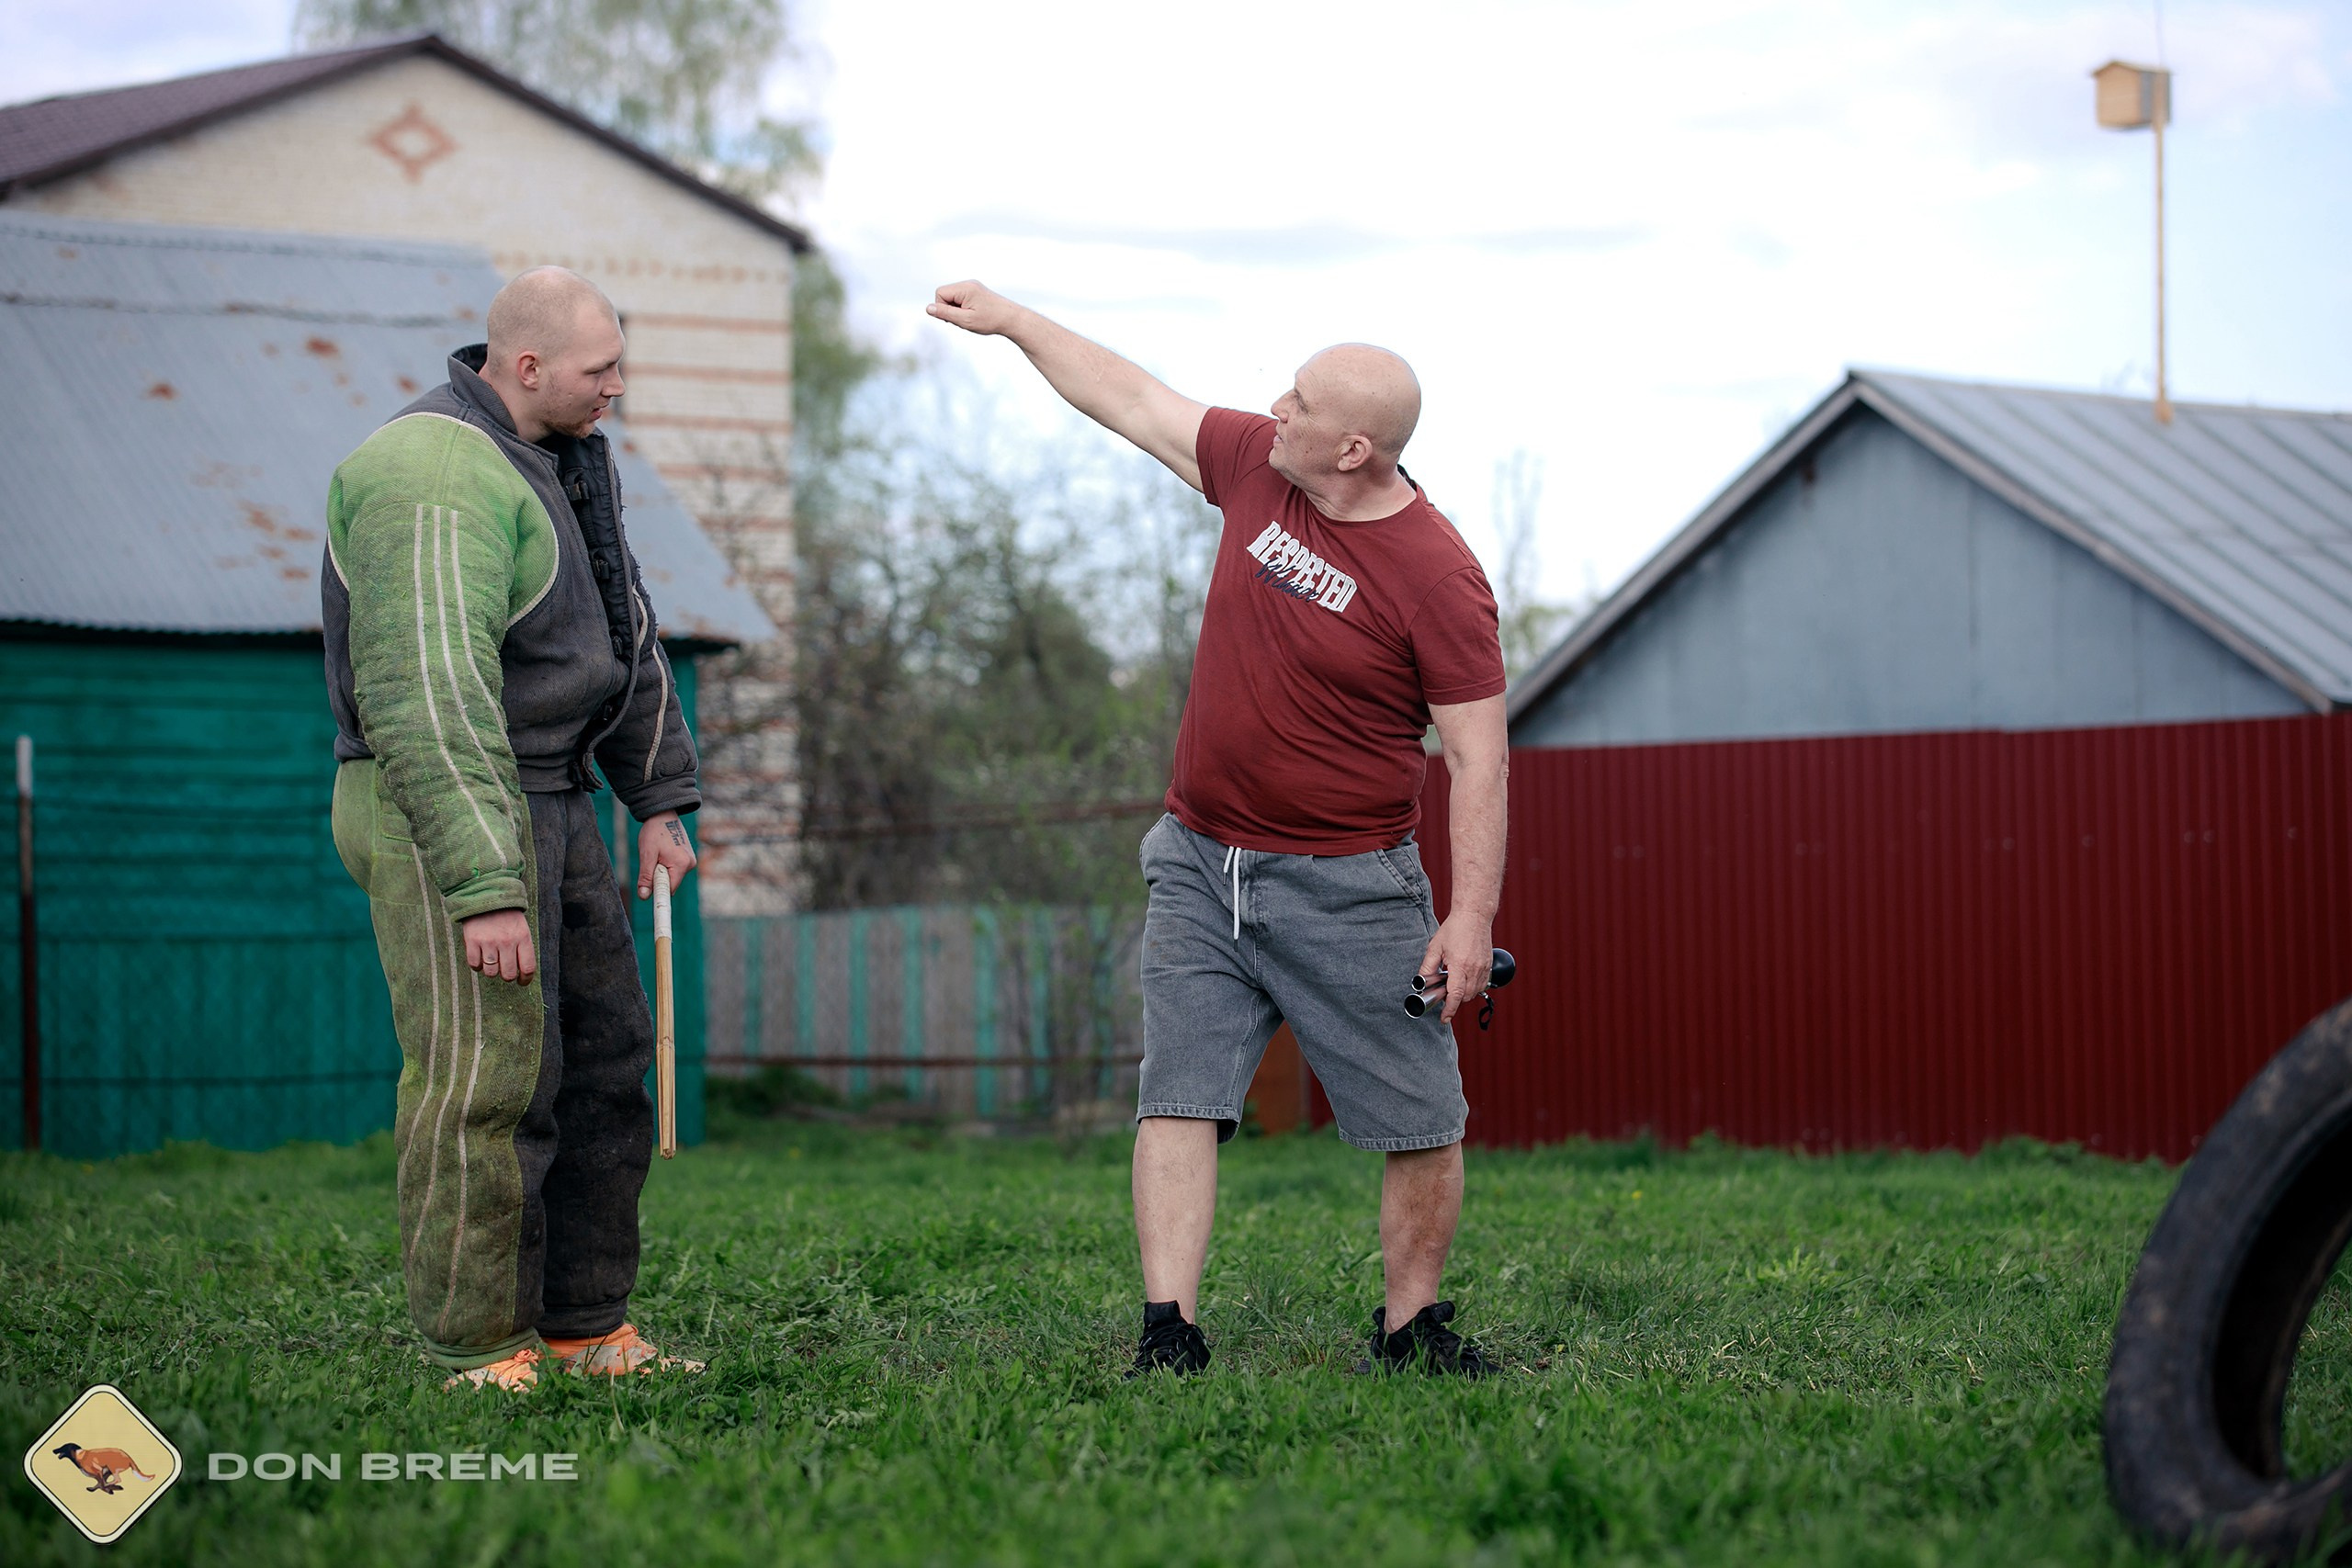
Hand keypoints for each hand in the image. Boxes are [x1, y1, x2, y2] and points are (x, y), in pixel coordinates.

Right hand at [462, 909, 536, 983]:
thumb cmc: (507, 916)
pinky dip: (477, 966)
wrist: (486, 895)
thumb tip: (523, 973)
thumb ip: (523, 949)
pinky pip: (474, 965)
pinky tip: (480, 958)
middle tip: (505, 970)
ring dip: (491, 971)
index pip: (528, 968)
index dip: (525, 979)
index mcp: (523, 938)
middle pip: (508, 974)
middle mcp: (507, 941)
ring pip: (491, 972)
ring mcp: (489, 941)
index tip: (522, 982)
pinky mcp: (472, 941)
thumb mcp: (522, 929)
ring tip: (492, 962)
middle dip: (507, 976)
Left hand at [637, 810, 696, 898]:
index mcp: (681, 864)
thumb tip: (644, 896)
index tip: (650, 898)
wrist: (663, 814)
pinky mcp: (688, 858)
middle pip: (671, 884)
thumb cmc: (654, 832)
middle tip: (651, 861)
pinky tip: (662, 852)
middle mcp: (690, 864)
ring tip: (656, 854)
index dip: (657, 891)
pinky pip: (675, 870)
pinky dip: (666, 866)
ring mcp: (690, 861)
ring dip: (661, 871)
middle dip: (658, 878)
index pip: (669, 889)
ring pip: (672, 877)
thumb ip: (646, 876)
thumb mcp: (647, 854)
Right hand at [925, 280, 1023, 336]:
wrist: (1012, 319)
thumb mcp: (965, 320)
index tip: (956, 318)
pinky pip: (960, 298)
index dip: (943, 308)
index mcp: (965, 288)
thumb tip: (928, 308)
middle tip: (964, 319)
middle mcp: (968, 283)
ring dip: (957, 309)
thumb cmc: (991, 320)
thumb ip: (945, 314)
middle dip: (950, 309)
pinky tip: (974, 315)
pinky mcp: (976, 291)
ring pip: (952, 297)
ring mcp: (973, 286)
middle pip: (945, 294)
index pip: (940, 293)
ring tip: (971, 317)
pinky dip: (963, 308)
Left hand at [1415, 911, 1493, 1026]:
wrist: (1474, 915)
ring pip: (1475, 992)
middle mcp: (1474, 968)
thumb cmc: (1455, 928)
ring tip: (1455, 981)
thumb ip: (1428, 966)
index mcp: (1459, 964)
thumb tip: (1421, 981)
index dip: (1450, 1009)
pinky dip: (1474, 987)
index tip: (1444, 1018)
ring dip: (1465, 994)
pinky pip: (1483, 984)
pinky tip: (1465, 978)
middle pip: (1466, 996)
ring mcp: (1484, 967)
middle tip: (1444, 992)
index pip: (1456, 994)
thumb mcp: (1435, 946)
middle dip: (1455, 1000)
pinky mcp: (1489, 965)